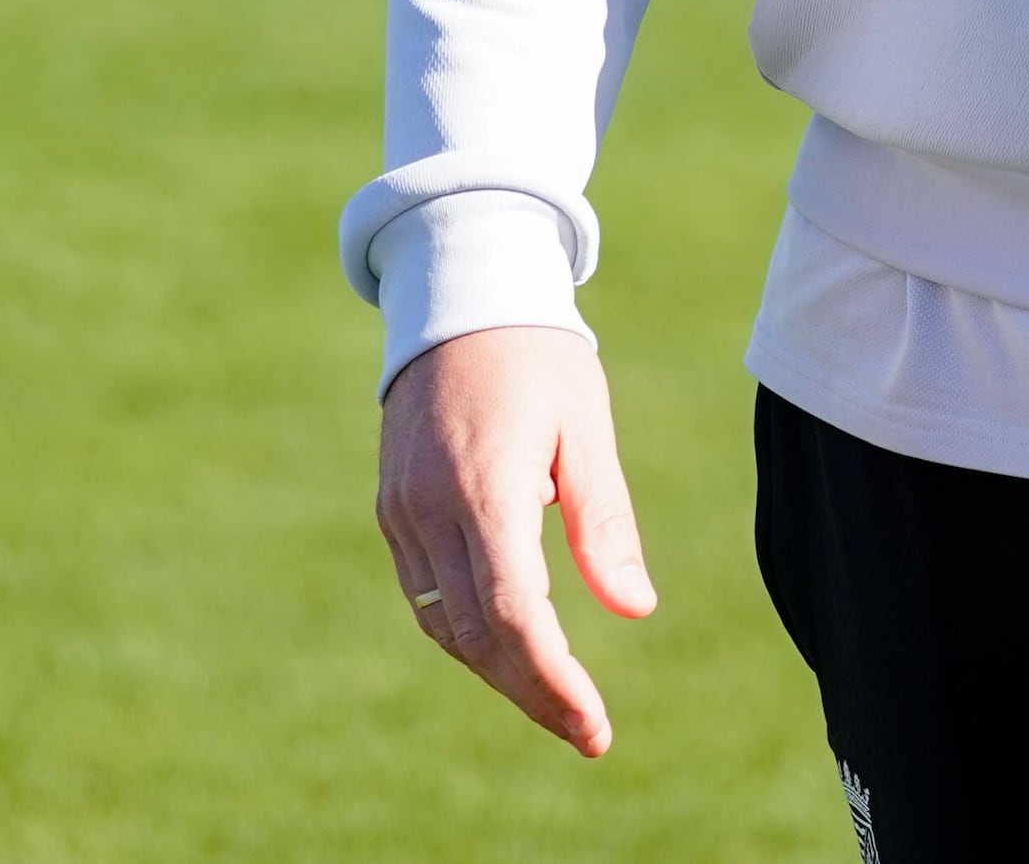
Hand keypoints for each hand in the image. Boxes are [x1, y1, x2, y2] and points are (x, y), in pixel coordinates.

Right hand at [376, 324, 656, 756]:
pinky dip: (467, 633)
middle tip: (588, 733)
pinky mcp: (392, 508)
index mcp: (485, 487)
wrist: (458, 295)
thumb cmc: (539, 356)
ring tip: (558, 701)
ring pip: (443, 625)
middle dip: (532, 693)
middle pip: (476, 636)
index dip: (552, 682)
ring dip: (498, 672)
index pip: (513, 616)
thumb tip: (636, 609)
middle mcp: (429, 509)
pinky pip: (425, 594)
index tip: (595, 726)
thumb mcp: (586, 428)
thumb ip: (605, 523)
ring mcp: (401, 511)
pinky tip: (511, 648)